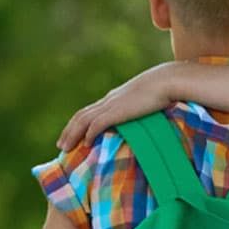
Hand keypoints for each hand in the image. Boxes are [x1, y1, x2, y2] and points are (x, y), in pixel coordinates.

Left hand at [56, 63, 182, 148]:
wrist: (167, 80)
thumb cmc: (164, 88)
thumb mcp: (148, 98)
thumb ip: (142, 105)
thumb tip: (147, 114)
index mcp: (115, 98)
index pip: (90, 111)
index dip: (78, 123)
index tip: (73, 134)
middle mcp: (108, 101)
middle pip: (81, 116)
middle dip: (69, 131)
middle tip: (60, 146)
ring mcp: (111, 105)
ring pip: (83, 120)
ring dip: (72, 134)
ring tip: (65, 148)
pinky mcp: (117, 111)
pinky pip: (97, 124)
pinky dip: (89, 133)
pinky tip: (85, 143)